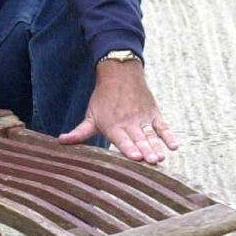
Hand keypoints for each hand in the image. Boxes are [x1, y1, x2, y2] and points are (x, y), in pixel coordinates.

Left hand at [58, 59, 178, 163]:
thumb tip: (61, 141)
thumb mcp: (90, 115)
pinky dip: (169, 135)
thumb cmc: (103, 99)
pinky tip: (174, 146)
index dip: (128, 148)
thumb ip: (80, 132)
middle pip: (138, 139)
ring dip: (157, 146)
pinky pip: (163, 126)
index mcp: (112, 125)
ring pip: (151, 135)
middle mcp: (128, 123)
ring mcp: (142, 118)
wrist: (120, 74)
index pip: (121, 139)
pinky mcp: (153, 113)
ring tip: (161, 157)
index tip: (136, 157)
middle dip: (145, 151)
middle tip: (152, 161)